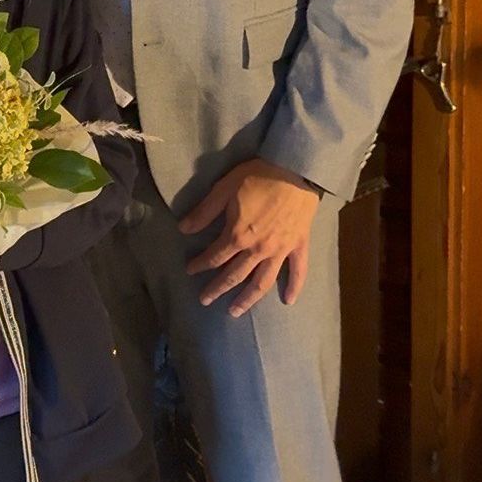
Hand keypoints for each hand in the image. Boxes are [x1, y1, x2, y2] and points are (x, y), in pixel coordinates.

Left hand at [179, 157, 320, 316]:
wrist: (295, 170)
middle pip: (234, 275)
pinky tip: (288, 301)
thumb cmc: (257, 176)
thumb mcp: (223, 189)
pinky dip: (294, 287)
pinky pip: (298, 271)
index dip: (200, 264)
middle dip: (218, 288)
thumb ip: (203, 212)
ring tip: (235, 312)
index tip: (190, 270)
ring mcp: (280, 251)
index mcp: (237, 236)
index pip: (214, 257)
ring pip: (262, 282)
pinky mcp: (299, 246)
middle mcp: (258, 250)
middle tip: (205, 300)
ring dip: (248, 299)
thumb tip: (183, 229)